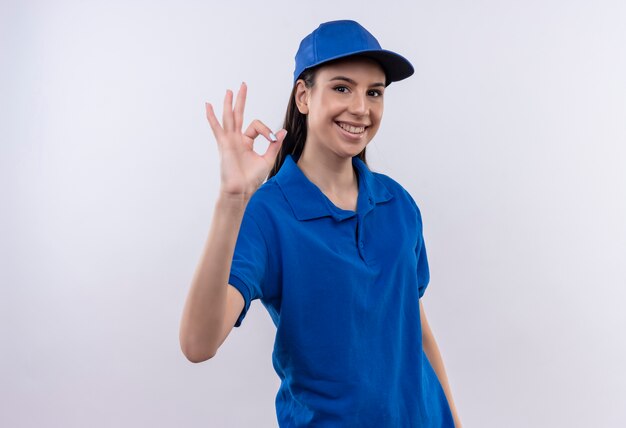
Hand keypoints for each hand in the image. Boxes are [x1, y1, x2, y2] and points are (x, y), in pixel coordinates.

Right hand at [205, 82, 286, 197]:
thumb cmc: (251, 178)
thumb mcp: (267, 159)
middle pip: (238, 115)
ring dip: (229, 104)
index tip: (273, 138)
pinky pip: (217, 128)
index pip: (255, 126)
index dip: (266, 130)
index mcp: (246, 142)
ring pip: (229, 118)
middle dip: (241, 100)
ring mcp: (229, 141)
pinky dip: (212, 117)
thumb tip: (282, 131)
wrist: (241, 190)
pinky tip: (208, 106)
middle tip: (243, 85)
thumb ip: (274, 144)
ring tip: (230, 91)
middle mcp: (236, 139)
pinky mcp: (224, 144)